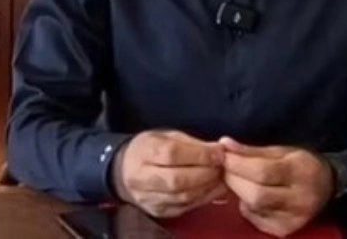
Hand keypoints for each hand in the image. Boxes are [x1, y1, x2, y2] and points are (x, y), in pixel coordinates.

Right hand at [112, 130, 227, 218]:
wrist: (125, 171)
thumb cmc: (150, 148)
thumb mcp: (167, 136)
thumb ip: (192, 143)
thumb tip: (219, 150)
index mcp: (144, 151)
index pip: (172, 154)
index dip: (199, 155)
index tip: (219, 153)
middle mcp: (142, 177)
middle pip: (177, 180)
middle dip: (205, 173)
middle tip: (222, 166)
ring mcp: (148, 198)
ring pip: (182, 197)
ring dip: (207, 188)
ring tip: (221, 177)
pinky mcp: (157, 211)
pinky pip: (184, 208)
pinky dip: (203, 199)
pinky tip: (213, 189)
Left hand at [218, 137, 333, 237]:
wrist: (327, 186)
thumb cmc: (301, 164)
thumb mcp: (281, 151)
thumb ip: (252, 151)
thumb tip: (224, 145)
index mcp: (301, 172)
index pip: (263, 171)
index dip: (238, 164)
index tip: (223, 155)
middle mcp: (300, 199)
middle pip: (256, 194)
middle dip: (234, 180)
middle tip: (225, 168)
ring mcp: (293, 219)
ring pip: (254, 208)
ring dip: (238, 192)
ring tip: (236, 179)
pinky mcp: (285, 230)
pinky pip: (256, 219)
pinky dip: (246, 206)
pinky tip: (248, 196)